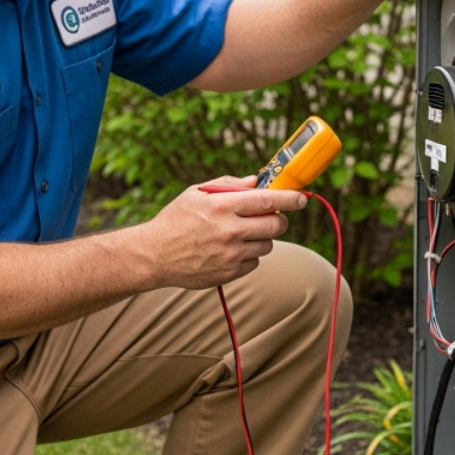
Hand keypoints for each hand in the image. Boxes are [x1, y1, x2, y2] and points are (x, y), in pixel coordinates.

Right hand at [140, 176, 306, 288]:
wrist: (153, 255)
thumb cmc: (175, 220)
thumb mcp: (196, 194)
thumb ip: (229, 185)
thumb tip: (257, 182)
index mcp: (222, 206)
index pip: (268, 201)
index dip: (290, 198)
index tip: (301, 198)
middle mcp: (229, 230)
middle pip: (275, 225)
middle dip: (279, 220)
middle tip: (271, 218)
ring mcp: (230, 255)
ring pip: (267, 245)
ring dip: (261, 239)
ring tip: (240, 235)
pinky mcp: (228, 273)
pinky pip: (254, 262)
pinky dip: (247, 255)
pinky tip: (229, 250)